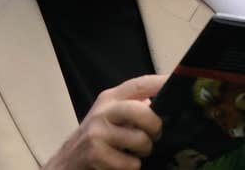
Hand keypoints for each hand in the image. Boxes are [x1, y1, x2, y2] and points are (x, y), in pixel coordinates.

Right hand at [44, 74, 167, 169]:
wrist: (66, 163)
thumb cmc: (97, 138)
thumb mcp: (112, 116)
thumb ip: (133, 106)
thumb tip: (164, 101)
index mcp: (111, 98)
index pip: (140, 84)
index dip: (161, 83)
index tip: (178, 83)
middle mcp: (103, 111)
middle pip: (141, 110)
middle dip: (155, 125)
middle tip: (155, 134)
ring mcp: (97, 132)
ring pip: (140, 139)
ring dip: (144, 151)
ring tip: (136, 152)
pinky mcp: (95, 154)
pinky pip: (130, 164)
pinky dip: (132, 167)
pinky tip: (121, 164)